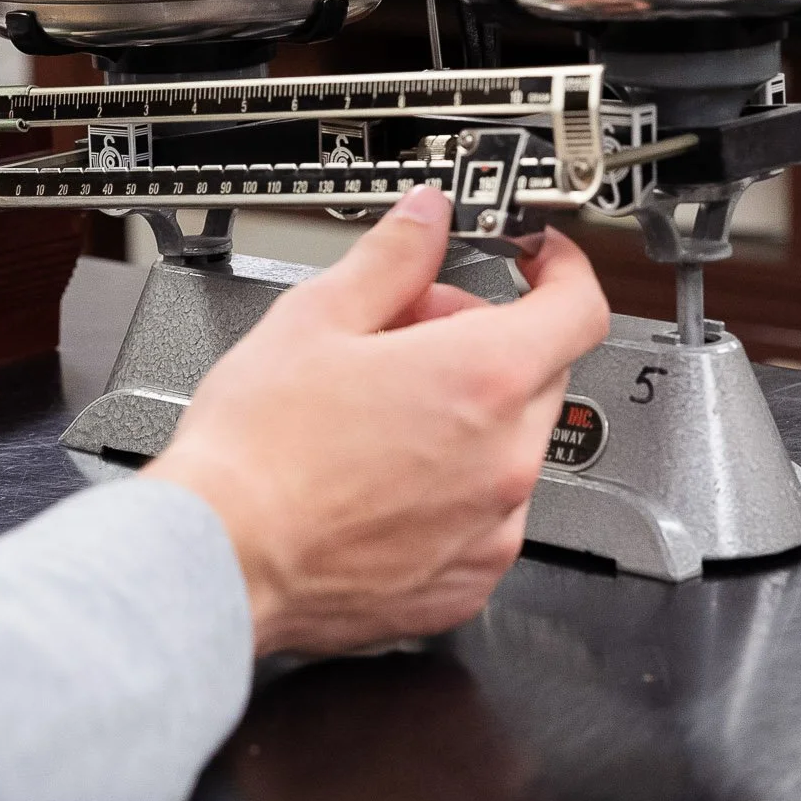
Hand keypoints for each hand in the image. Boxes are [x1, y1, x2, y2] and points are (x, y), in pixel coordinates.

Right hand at [142, 185, 609, 655]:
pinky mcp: (467, 583)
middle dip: (480, 342)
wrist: (222, 559)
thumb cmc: (257, 451)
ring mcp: (492, 528)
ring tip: (377, 417)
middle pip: (536, 374)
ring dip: (466, 420)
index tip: (540, 264)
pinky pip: (485, 518)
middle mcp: (505, 458)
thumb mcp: (316, 317)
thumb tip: (426, 218)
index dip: (563, 272)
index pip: (578, 307)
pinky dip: (450, 491)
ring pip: (509, 447)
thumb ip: (392, 257)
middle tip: (401, 340)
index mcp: (482, 379)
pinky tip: (378, 479)